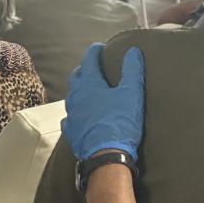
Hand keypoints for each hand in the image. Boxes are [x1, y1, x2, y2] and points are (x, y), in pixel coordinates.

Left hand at [62, 45, 145, 161]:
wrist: (105, 155)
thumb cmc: (119, 122)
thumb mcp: (131, 94)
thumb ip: (132, 70)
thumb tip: (133, 51)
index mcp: (89, 83)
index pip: (89, 60)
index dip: (94, 51)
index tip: (99, 47)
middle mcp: (75, 96)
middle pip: (77, 77)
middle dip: (84, 69)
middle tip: (93, 67)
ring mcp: (71, 114)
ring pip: (72, 96)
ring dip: (79, 90)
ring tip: (88, 90)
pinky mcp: (71, 131)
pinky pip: (70, 118)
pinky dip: (75, 113)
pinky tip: (78, 116)